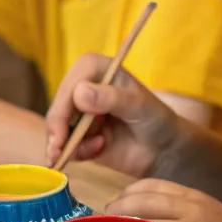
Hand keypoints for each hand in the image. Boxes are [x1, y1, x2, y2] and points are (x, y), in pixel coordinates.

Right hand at [46, 54, 184, 177]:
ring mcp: (80, 113)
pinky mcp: (79, 135)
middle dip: (56, 131)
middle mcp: (84, 88)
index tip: (61, 132)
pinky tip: (99, 150)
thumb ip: (112, 98)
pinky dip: (77, 151)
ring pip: (57, 128)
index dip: (62, 107)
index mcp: (97, 69)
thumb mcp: (139, 106)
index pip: (71, 83)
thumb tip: (80, 93)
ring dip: (66, 144)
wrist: (164, 149)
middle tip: (59, 152)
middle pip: (58, 106)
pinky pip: (65, 145)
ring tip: (92, 151)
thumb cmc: (156, 119)